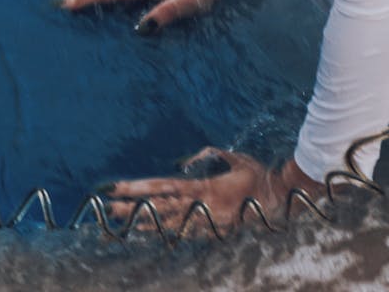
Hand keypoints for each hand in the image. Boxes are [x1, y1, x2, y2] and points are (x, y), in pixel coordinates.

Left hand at [102, 148, 321, 233]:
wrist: (279, 200)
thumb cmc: (257, 175)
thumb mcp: (235, 158)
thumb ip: (212, 154)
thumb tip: (188, 160)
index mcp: (202, 187)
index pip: (162, 187)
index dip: (138, 188)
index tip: (117, 188)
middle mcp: (200, 206)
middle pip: (160, 208)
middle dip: (133, 208)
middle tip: (110, 209)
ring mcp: (206, 222)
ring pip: (169, 224)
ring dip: (145, 223)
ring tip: (122, 222)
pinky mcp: (213, 232)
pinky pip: (185, 233)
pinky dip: (166, 233)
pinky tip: (150, 233)